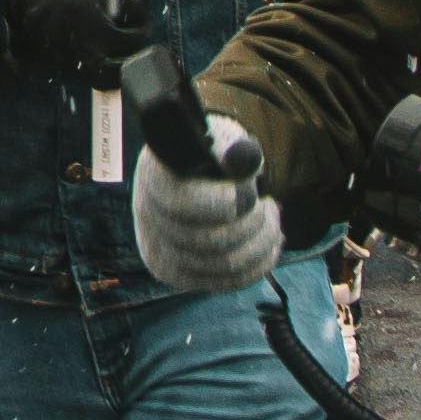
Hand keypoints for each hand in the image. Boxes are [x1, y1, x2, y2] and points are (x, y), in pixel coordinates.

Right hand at [5, 0, 159, 83]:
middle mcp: (99, 3)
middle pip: (141, 11)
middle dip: (135, 10)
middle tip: (118, 9)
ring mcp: (93, 34)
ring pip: (135, 40)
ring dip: (130, 36)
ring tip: (115, 30)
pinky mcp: (84, 59)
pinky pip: (118, 72)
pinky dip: (120, 67)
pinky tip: (114, 57)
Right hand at [132, 119, 282, 290]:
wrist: (196, 175)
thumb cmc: (211, 152)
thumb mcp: (220, 137)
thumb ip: (232, 146)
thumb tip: (247, 160)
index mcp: (155, 175)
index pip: (183, 204)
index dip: (224, 204)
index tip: (253, 191)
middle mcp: (148, 215)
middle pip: (206, 242)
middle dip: (253, 225)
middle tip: (271, 206)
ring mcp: (159, 249)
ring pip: (220, 266)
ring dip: (260, 246)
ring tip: (272, 222)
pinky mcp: (175, 274)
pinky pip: (223, 282)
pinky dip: (255, 266)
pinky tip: (267, 245)